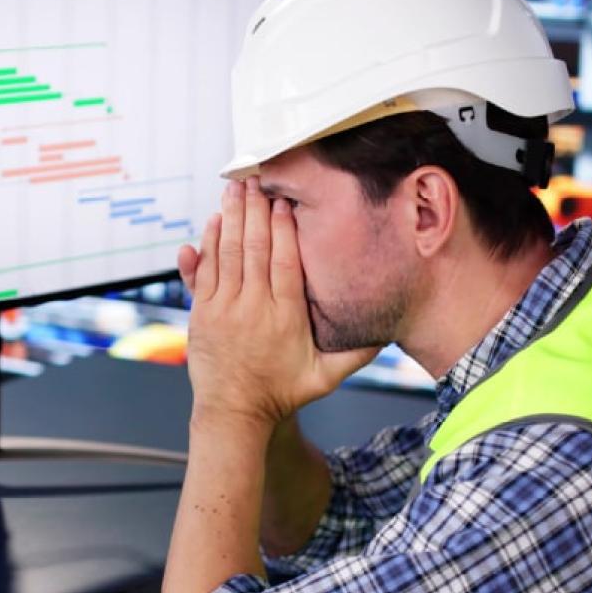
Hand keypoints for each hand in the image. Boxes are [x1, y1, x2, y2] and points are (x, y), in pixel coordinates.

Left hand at [178, 177, 379, 435]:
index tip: (286, 202)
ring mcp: (224, 308)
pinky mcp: (202, 313)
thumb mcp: (326, 377)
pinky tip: (214, 222)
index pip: (285, 263)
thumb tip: (388, 329)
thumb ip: (356, 352)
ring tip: (236, 188)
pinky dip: (208, 244)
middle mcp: (252, 308)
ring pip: (227, 254)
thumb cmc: (281, 393)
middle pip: (254, 249)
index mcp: (284, 317)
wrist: (234, 413)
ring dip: (232, 217)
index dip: (285, 230)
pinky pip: (205, 272)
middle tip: (257, 179)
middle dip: (256, 210)